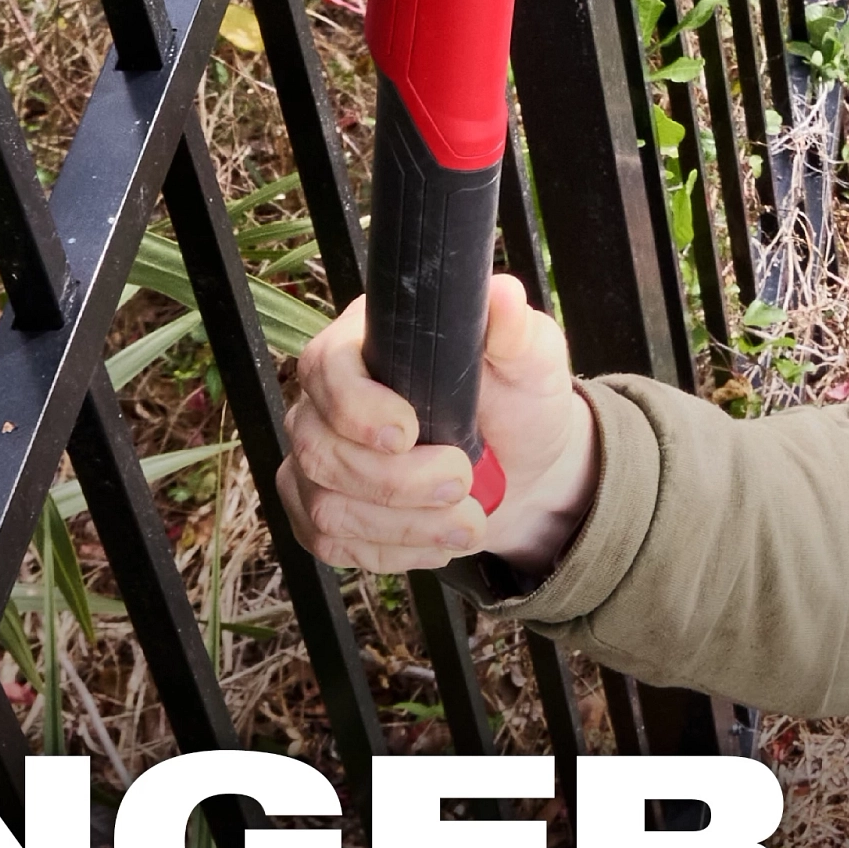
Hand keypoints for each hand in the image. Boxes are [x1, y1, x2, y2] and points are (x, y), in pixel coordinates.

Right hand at [276, 274, 600, 577]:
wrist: (523, 471)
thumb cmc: (520, 402)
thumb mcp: (531, 360)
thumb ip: (516, 329)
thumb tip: (502, 295)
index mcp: (364, 342)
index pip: (325, 368)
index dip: (356, 408)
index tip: (409, 432)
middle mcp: (325, 399)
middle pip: (318, 448)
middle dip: (395, 482)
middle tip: (463, 482)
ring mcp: (317, 458)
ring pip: (325, 505)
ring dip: (402, 525)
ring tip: (468, 522)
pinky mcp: (322, 510)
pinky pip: (331, 545)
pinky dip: (391, 552)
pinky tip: (436, 540)